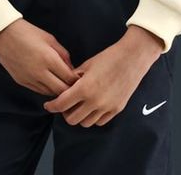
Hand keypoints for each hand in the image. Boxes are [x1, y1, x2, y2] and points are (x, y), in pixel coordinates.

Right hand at [0, 18, 82, 96]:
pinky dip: (46, 89)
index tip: (81, 79)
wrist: (2, 34)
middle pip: (61, 90)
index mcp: (49, 58)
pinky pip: (39, 91)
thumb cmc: (27, 32)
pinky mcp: (22, 82)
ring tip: (62, 85)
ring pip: (50, 93)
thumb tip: (71, 68)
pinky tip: (50, 83)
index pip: (69, 78)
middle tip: (74, 86)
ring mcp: (30, 79)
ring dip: (58, 91)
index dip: (77, 81)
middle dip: (69, 90)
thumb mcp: (49, 38)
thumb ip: (63, 54)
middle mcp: (40, 72)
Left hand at [42, 27, 163, 126]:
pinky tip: (91, 107)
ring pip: (85, 123)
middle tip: (64, 104)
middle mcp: (95, 101)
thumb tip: (65, 85)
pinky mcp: (116, 110)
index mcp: (84, 88)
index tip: (48, 105)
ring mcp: (106, 107)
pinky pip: (99, 122)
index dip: (52, 106)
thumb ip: (74, 77)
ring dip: (79, 116)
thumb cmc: (109, 57)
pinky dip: (92, 117)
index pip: (62, 104)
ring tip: (78, 106)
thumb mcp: (87, 64)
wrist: (132, 58)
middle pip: (72, 119)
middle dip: (65, 113)